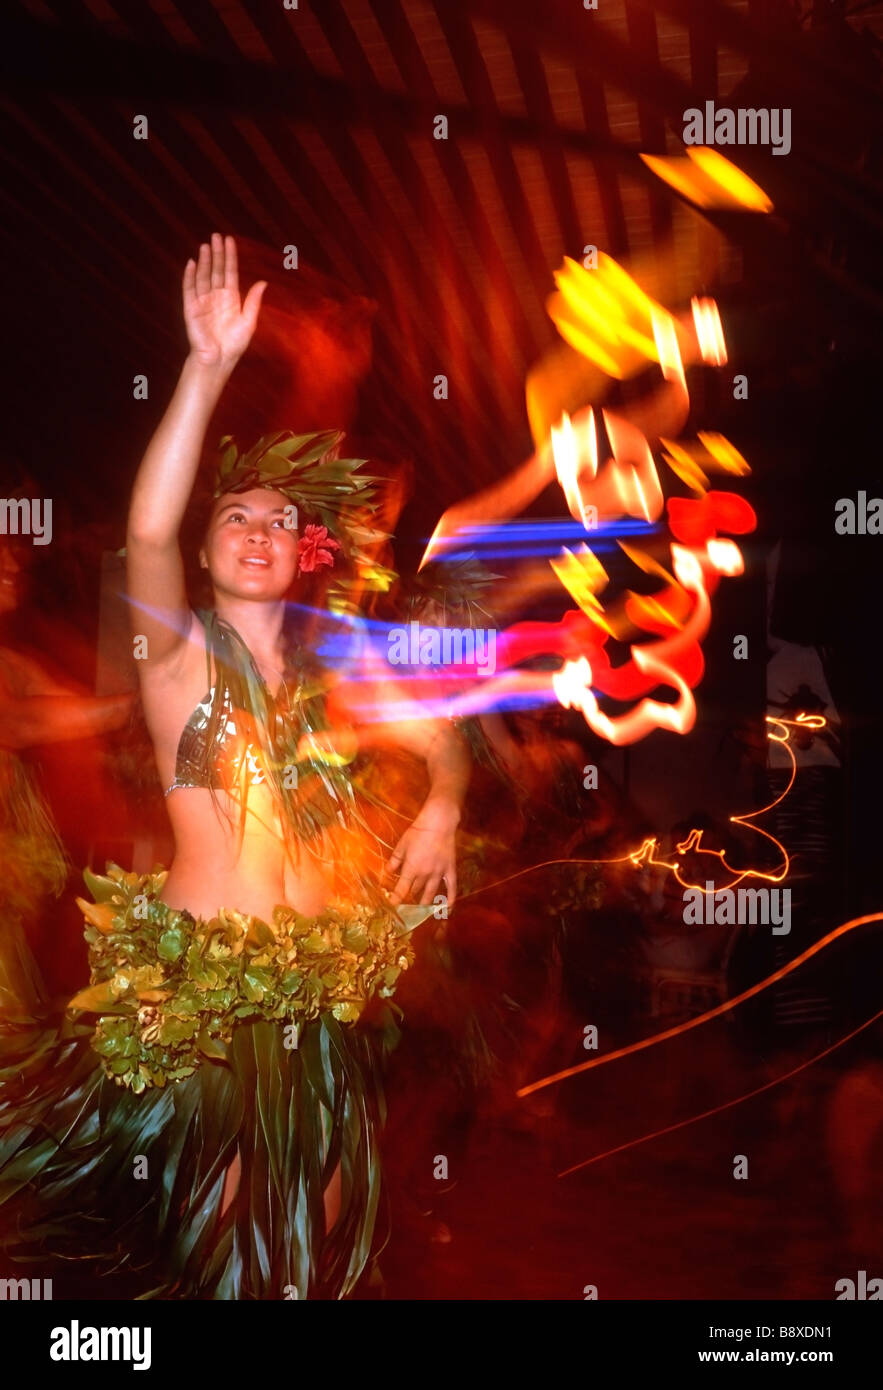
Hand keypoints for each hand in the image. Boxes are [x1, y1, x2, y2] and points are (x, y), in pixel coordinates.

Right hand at [182, 233, 265, 368]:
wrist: (218, 359)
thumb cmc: (234, 344)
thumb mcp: (249, 321)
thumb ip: (253, 301)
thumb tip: (263, 282)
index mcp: (231, 298)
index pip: (230, 272)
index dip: (230, 256)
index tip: (229, 240)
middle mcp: (216, 296)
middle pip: (216, 270)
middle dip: (217, 253)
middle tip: (216, 236)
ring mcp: (203, 301)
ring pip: (203, 276)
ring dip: (205, 261)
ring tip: (206, 245)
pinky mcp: (191, 308)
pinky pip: (189, 289)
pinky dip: (190, 276)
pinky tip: (192, 263)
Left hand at [385, 802, 458, 907]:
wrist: (439, 823)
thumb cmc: (418, 832)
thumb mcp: (402, 845)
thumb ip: (394, 861)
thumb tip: (387, 872)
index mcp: (412, 868)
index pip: (402, 889)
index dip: (396, 899)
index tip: (391, 906)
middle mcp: (425, 874)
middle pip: (415, 890)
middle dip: (409, 899)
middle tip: (405, 907)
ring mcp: (439, 873)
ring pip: (431, 892)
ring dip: (425, 902)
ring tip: (420, 912)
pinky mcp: (450, 869)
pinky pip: (451, 887)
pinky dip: (450, 899)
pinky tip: (447, 909)